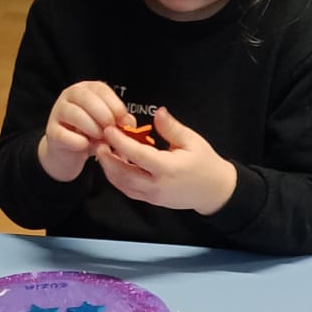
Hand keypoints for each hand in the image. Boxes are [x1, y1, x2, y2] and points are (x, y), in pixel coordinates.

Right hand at [40, 81, 125, 183]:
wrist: (70, 153)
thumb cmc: (90, 135)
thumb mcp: (108, 126)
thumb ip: (119, 122)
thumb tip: (129, 122)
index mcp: (86, 90)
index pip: (100, 88)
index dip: (114, 103)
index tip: (124, 120)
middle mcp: (70, 96)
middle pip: (85, 97)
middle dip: (103, 113)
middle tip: (112, 129)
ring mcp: (58, 112)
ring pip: (73, 112)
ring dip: (90, 126)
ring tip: (100, 138)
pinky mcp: (51, 132)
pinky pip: (62, 134)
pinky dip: (76, 141)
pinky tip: (85, 146)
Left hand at [97, 106, 236, 216]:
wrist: (213, 191)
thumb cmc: (205, 163)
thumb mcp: (192, 140)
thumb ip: (171, 128)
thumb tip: (158, 112)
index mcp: (167, 169)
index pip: (137, 155)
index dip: (120, 142)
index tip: (108, 129)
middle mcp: (157, 185)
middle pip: (123, 174)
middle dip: (107, 158)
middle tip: (98, 141)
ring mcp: (152, 196)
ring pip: (122, 185)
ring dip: (109, 169)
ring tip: (103, 150)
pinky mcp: (151, 200)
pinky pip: (129, 190)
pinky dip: (117, 178)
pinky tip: (114, 163)